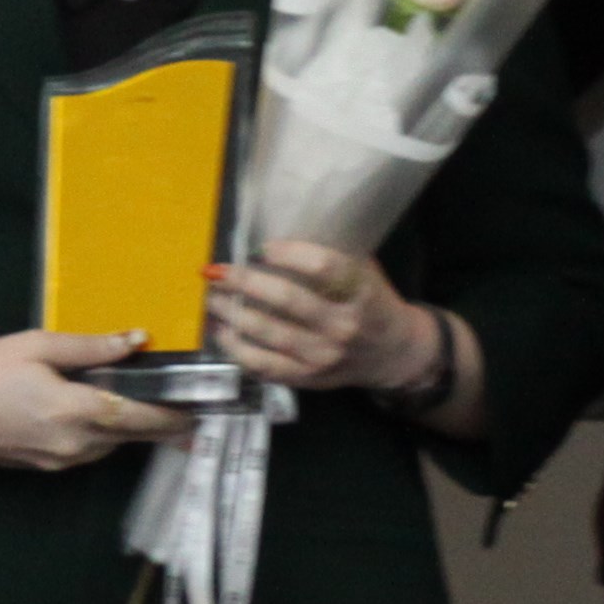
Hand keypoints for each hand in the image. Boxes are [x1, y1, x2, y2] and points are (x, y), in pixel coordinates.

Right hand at [0, 331, 185, 473]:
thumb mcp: (34, 346)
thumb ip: (89, 347)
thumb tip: (136, 340)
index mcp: (74, 410)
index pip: (140, 417)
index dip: (175, 415)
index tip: (204, 410)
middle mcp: (75, 443)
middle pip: (134, 436)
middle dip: (167, 427)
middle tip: (197, 416)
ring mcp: (62, 459)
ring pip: (113, 444)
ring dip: (135, 430)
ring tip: (158, 412)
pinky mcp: (49, 466)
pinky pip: (91, 450)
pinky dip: (108, 435)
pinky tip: (109, 419)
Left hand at [211, 238, 442, 397]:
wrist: (393, 352)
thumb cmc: (370, 301)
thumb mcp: (363, 272)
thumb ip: (330, 253)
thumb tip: (276, 225)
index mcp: (361, 292)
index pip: (326, 268)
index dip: (290, 254)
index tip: (261, 247)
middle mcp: (343, 325)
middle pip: (288, 300)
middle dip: (246, 282)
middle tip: (216, 270)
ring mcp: (325, 356)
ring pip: (270, 334)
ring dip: (233, 313)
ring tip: (210, 296)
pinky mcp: (309, 378)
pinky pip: (265, 366)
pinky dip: (237, 349)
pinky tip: (221, 330)